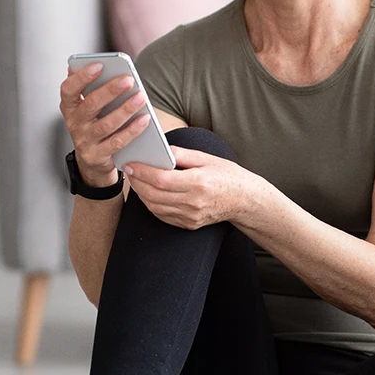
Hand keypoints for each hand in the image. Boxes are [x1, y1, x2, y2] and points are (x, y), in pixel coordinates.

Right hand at [59, 63, 149, 186]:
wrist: (92, 159)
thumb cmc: (92, 125)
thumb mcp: (86, 106)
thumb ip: (89, 87)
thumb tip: (93, 64)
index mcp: (70, 107)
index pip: (69, 89)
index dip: (81, 77)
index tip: (99, 65)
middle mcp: (74, 123)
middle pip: (91, 105)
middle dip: (110, 90)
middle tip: (129, 80)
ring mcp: (85, 141)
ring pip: (106, 124)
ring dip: (125, 109)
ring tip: (141, 97)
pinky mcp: (98, 155)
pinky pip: (117, 142)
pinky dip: (132, 130)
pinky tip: (145, 119)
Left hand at [124, 146, 256, 229]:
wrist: (244, 200)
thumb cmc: (227, 176)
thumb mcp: (207, 158)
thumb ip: (182, 154)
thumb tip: (161, 150)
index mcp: (198, 182)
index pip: (161, 179)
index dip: (142, 172)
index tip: (131, 164)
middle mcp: (193, 202)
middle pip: (154, 194)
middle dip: (137, 182)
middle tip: (129, 171)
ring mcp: (191, 216)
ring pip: (155, 207)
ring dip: (141, 194)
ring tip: (136, 181)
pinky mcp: (189, 224)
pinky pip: (163, 216)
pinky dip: (152, 205)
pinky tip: (148, 194)